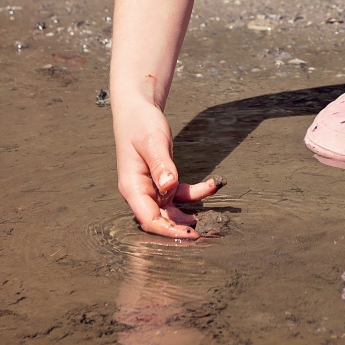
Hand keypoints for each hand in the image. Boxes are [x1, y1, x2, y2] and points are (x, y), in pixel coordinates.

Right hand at [114, 99, 225, 237]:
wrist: (138, 110)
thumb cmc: (141, 123)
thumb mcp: (152, 141)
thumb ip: (161, 164)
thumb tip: (169, 187)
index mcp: (132, 186)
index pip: (149, 218)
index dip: (168, 230)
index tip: (189, 233)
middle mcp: (140, 191)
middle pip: (160, 219)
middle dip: (180, 228)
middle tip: (204, 234)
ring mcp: (151, 187)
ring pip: (171, 208)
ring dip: (189, 212)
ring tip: (211, 217)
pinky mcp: (161, 180)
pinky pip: (179, 192)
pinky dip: (195, 192)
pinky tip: (212, 185)